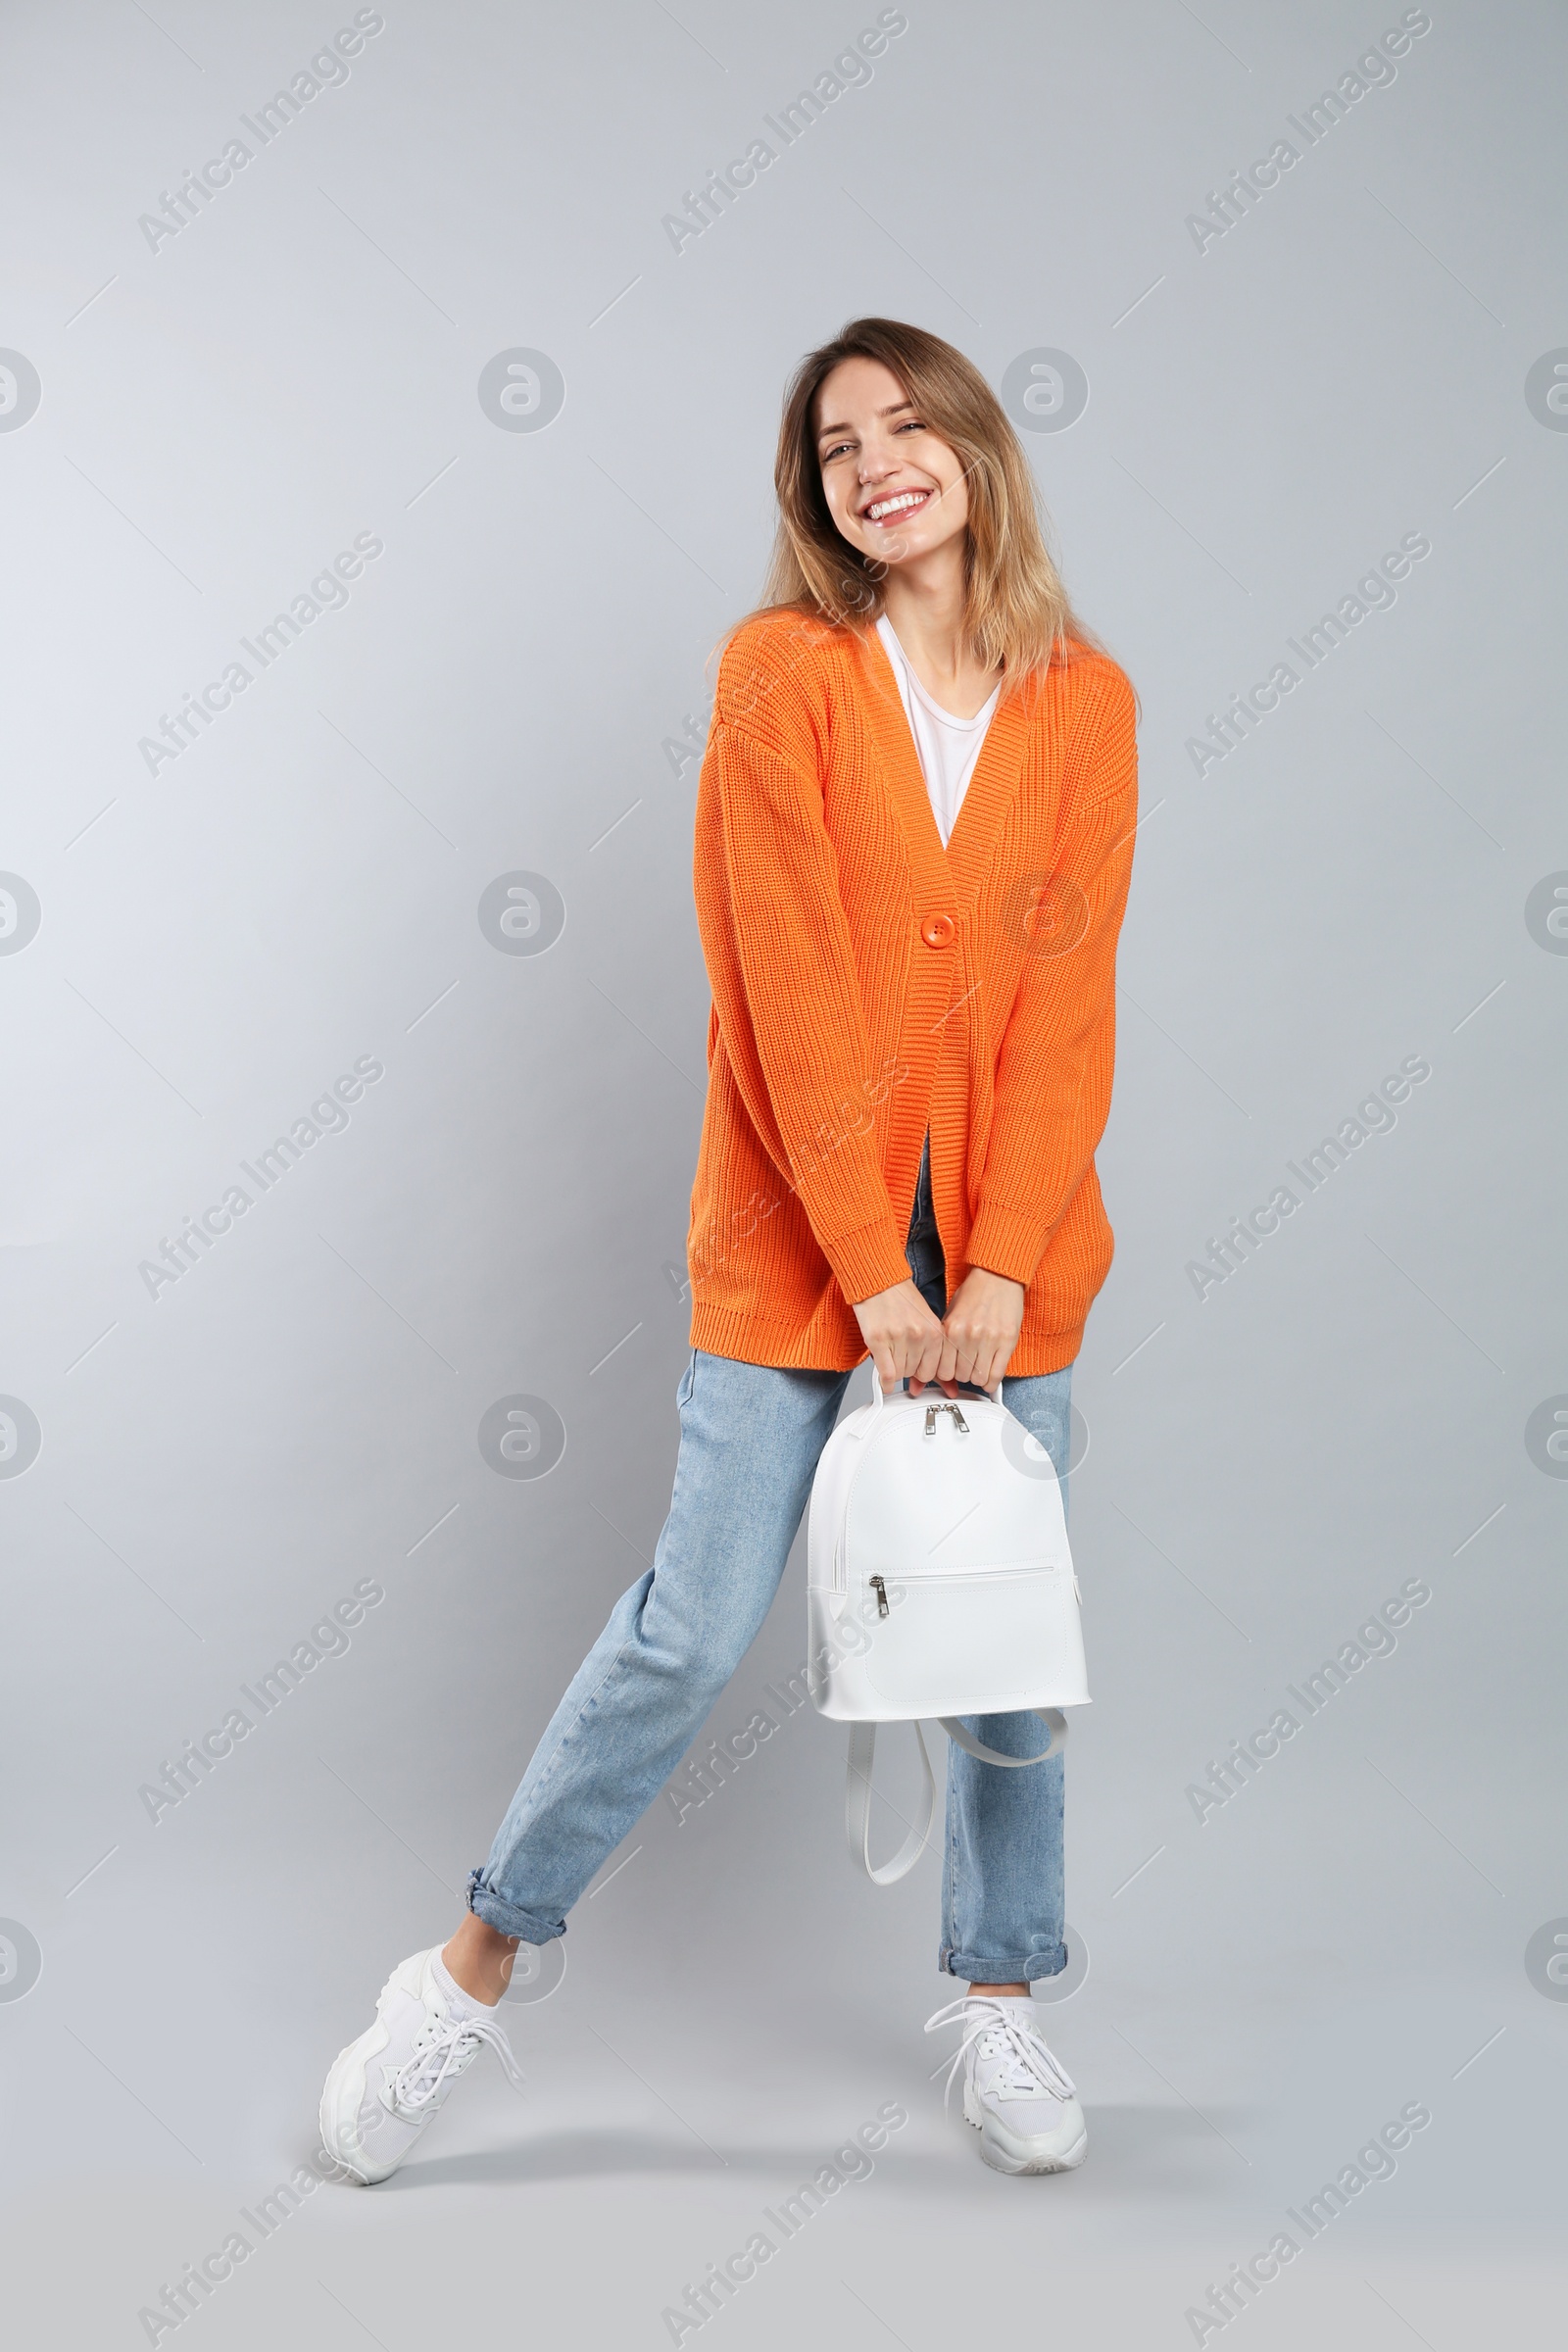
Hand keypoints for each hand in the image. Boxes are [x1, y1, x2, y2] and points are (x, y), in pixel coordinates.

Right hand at [852, 1278, 947, 1395]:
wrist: (879, 1281)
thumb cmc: (902, 1300)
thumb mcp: (926, 1324)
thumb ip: (935, 1356)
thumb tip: (950, 1388)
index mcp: (936, 1331)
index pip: (936, 1370)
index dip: (924, 1370)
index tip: (918, 1365)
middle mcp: (920, 1335)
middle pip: (917, 1373)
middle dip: (909, 1369)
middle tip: (901, 1355)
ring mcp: (899, 1338)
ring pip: (900, 1374)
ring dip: (894, 1369)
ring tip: (891, 1352)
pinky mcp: (878, 1340)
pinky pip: (886, 1373)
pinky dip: (885, 1381)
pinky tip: (884, 1380)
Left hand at [935, 1267, 1025, 1394]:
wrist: (997, 1277)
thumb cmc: (974, 1294)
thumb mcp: (951, 1315)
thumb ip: (945, 1342)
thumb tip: (939, 1368)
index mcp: (951, 1329)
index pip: (943, 1370)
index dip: (947, 1374)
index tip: (951, 1372)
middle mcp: (968, 1336)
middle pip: (961, 1376)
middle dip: (963, 1374)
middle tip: (967, 1367)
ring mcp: (988, 1339)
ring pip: (979, 1378)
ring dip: (978, 1377)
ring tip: (979, 1368)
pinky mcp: (1007, 1341)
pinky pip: (997, 1374)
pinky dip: (992, 1382)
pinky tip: (990, 1378)